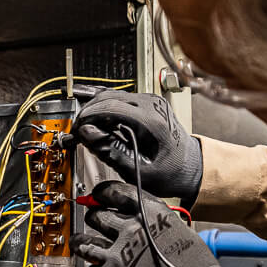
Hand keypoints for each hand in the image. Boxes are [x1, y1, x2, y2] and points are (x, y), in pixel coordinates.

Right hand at [65, 90, 203, 207]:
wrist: (190, 166)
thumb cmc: (171, 171)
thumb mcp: (138, 170)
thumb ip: (110, 151)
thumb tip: (87, 134)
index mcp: (153, 120)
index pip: (110, 106)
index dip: (87, 116)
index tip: (76, 130)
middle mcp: (152, 105)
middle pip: (108, 97)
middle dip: (88, 113)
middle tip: (77, 132)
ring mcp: (150, 101)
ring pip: (112, 96)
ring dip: (95, 111)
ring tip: (86, 131)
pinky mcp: (147, 103)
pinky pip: (120, 100)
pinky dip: (105, 110)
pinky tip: (98, 124)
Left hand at [73, 181, 237, 266]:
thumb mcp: (186, 238)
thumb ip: (163, 228)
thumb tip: (151, 227)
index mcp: (152, 216)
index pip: (117, 192)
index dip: (104, 192)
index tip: (98, 195)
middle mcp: (130, 231)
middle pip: (97, 216)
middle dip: (95, 218)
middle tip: (95, 223)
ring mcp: (114, 256)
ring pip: (84, 243)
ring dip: (83, 244)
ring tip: (84, 246)